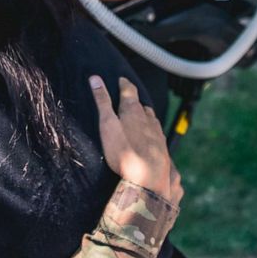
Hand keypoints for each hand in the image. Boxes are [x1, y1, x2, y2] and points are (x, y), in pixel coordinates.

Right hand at [90, 75, 182, 204]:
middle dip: (134, 100)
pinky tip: (149, 136)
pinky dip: (151, 129)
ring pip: (151, 118)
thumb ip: (102, 101)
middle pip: (141, 104)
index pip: (129, 90)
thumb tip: (95, 79)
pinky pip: (156, 132)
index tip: (121, 80)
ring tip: (138, 116)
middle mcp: (148, 118)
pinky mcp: (162, 147)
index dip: (124, 84)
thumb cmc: (124, 151)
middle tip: (127, 98)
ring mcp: (157, 133)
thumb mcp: (107, 124)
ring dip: (144, 114)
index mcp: (133, 110)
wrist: (148, 178)